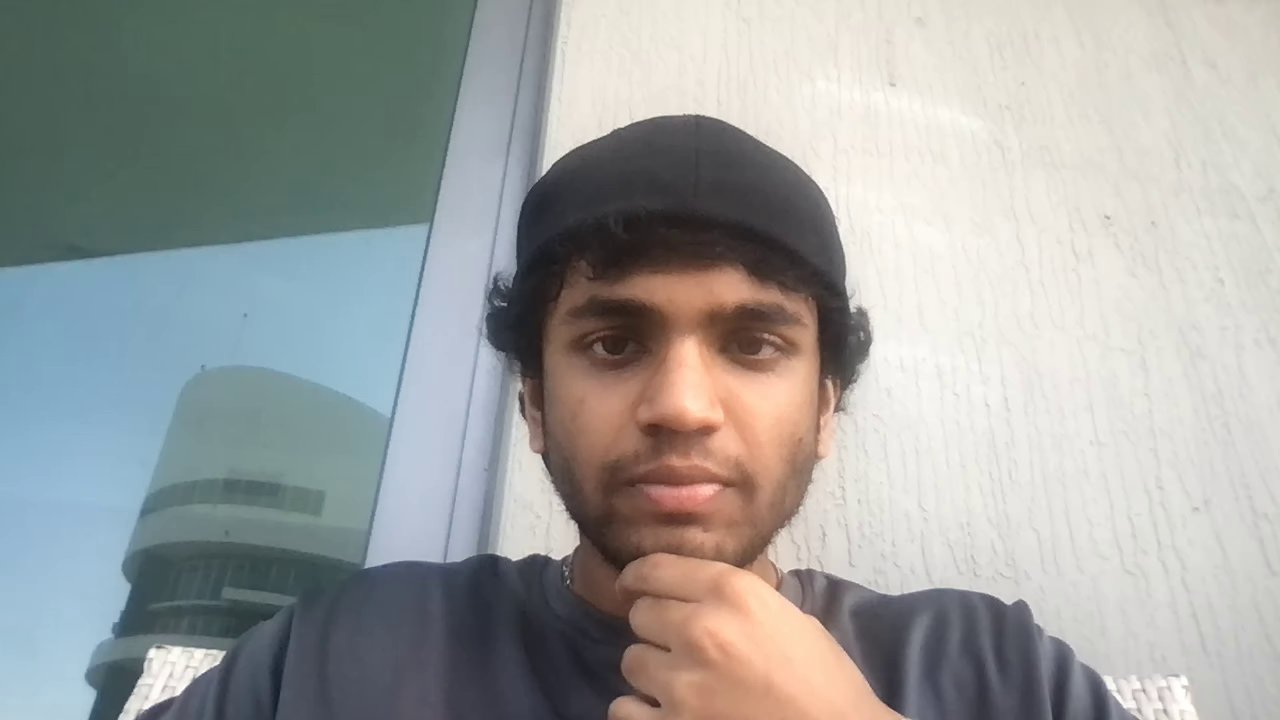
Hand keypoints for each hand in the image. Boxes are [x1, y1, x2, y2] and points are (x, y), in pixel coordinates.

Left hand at [609, 553, 900, 719]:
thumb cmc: (825, 681)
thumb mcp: (788, 616)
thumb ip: (736, 599)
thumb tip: (695, 589)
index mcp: (733, 593)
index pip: (655, 569)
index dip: (639, 578)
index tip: (633, 586)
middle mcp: (701, 629)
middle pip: (640, 614)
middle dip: (657, 628)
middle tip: (681, 647)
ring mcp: (683, 684)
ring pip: (632, 661)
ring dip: (652, 672)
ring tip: (684, 685)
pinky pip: (623, 709)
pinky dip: (640, 712)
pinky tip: (665, 713)